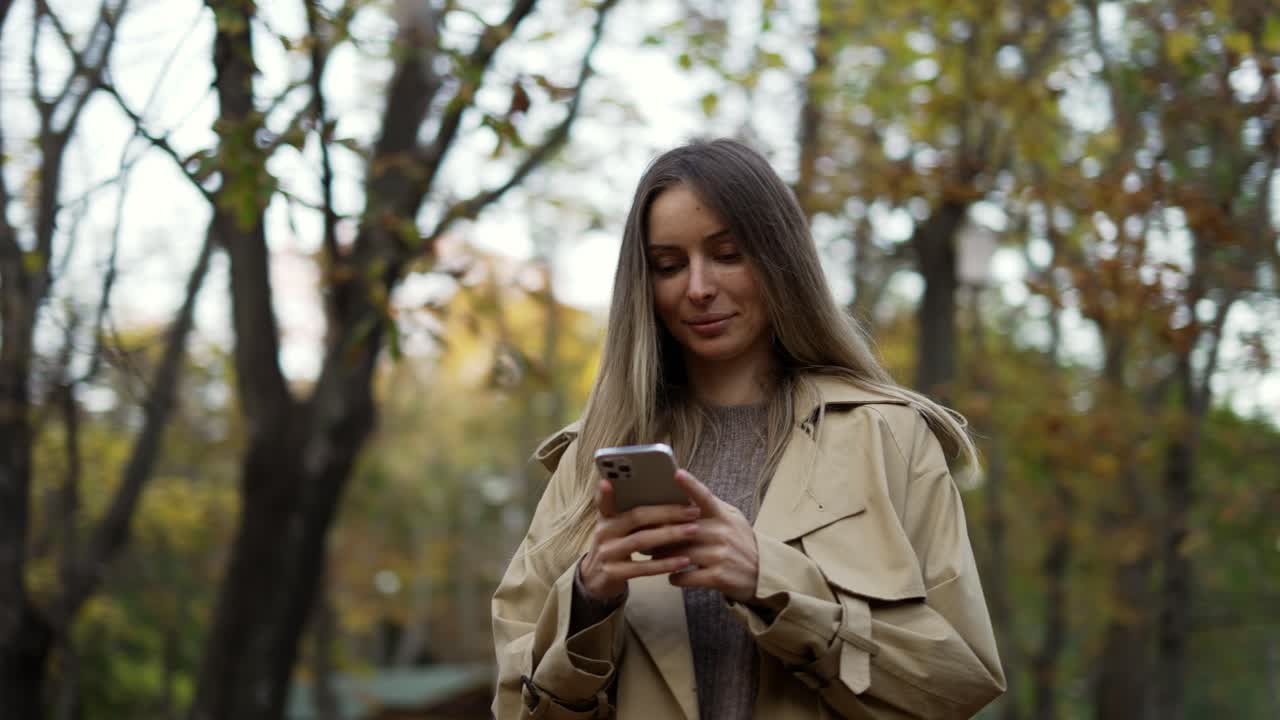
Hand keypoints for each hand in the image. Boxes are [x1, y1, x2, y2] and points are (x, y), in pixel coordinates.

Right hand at [578, 478, 700, 601]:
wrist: (597, 580)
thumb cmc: (616, 548)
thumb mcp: (618, 529)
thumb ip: (634, 516)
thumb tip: (667, 498)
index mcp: (606, 518)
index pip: (604, 501)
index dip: (605, 493)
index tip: (609, 482)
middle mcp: (604, 532)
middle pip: (636, 517)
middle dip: (667, 512)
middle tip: (692, 511)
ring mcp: (607, 553)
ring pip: (641, 540)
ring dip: (670, 534)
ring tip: (693, 530)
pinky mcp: (613, 573)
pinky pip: (643, 568)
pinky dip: (665, 564)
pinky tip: (683, 560)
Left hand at [665, 469, 759, 602]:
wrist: (763, 574)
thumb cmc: (741, 542)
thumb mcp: (733, 519)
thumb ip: (711, 507)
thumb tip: (683, 493)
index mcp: (723, 516)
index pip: (705, 496)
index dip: (691, 485)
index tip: (676, 474)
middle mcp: (722, 533)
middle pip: (682, 528)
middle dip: (660, 532)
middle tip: (642, 533)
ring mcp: (720, 555)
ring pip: (680, 553)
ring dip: (662, 556)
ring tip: (652, 556)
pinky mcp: (718, 577)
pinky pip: (687, 576)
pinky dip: (675, 577)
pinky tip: (672, 576)